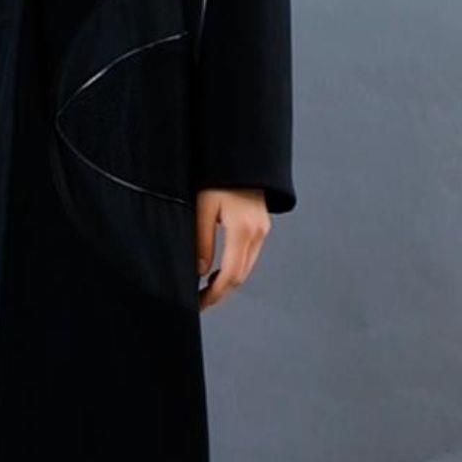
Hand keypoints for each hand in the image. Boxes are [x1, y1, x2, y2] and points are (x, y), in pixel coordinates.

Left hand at [195, 187, 270, 309]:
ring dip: (227, 282)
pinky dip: (235, 268)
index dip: (215, 294)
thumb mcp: (203, 208)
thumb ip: (202, 241)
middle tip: (199, 301)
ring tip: (205, 289)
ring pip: (247, 267)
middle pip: (241, 275)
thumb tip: (200, 272)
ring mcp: (262, 229)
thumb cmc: (217, 178)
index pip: (231, 274)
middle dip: (220, 292)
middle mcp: (257, 232)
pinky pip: (249, 255)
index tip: (199, 303)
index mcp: (243, 229)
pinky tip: (217, 271)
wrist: (240, 158)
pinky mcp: (261, 226)